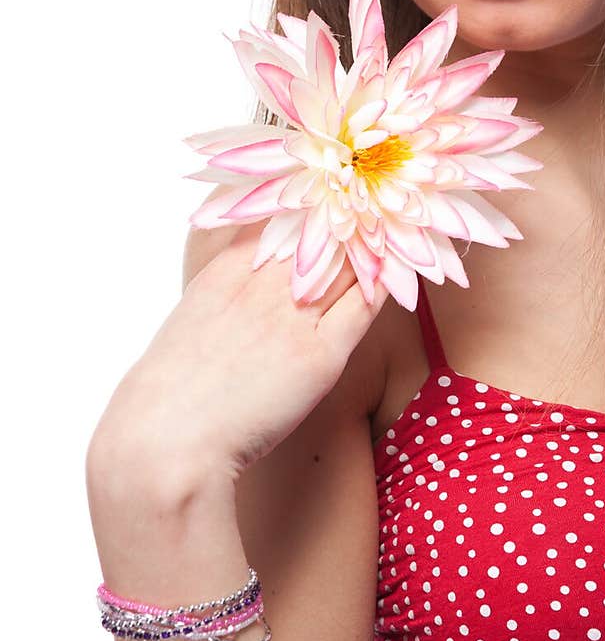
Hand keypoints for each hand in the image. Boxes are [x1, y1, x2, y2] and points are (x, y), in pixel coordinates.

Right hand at [93, 220, 388, 485]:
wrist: (166, 441)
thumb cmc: (171, 394)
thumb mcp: (191, 321)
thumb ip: (222, 293)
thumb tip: (242, 294)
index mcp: (227, 270)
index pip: (283, 216)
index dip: (316, 206)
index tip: (339, 199)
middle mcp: (263, 283)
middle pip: (322, 230)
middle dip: (351, 217)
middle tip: (381, 206)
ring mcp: (292, 316)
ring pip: (349, 263)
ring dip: (375, 247)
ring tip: (400, 233)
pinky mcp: (319, 355)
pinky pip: (364, 306)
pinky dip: (386, 286)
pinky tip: (402, 274)